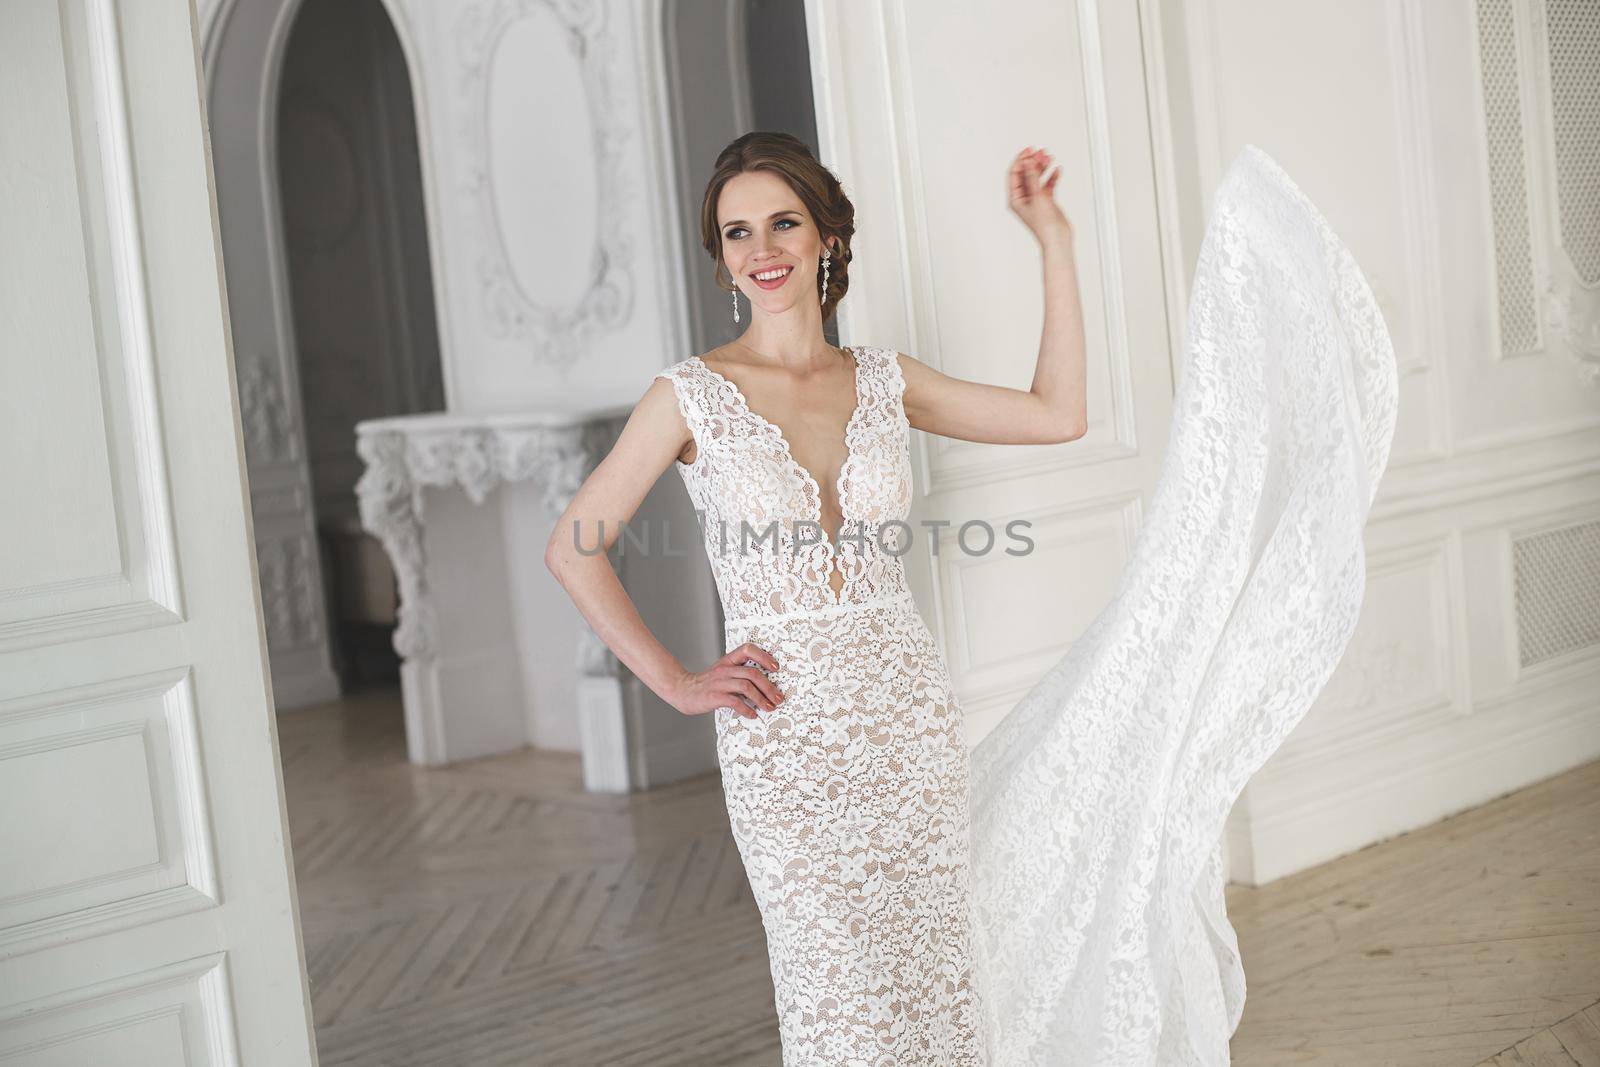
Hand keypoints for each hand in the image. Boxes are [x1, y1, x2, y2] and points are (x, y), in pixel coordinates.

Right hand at [669, 642, 785, 718]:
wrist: (682, 691)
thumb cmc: (708, 684)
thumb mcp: (723, 673)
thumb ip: (740, 674)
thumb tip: (765, 684)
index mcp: (728, 661)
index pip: (747, 649)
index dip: (764, 656)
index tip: (776, 668)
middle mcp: (724, 669)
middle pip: (753, 673)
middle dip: (769, 687)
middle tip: (778, 698)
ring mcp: (719, 682)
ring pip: (746, 687)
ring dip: (761, 699)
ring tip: (769, 708)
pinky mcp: (714, 696)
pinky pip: (735, 702)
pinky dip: (747, 709)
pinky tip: (753, 715)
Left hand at [1007, 145, 1070, 245]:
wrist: (1058, 239)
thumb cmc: (1044, 225)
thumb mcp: (1037, 197)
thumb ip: (1032, 178)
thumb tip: (1027, 162)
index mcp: (1015, 199)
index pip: (1014, 174)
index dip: (1021, 160)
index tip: (1029, 150)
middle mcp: (1024, 198)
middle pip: (1026, 174)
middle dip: (1033, 162)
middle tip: (1041, 152)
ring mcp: (1035, 199)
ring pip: (1037, 178)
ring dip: (1043, 167)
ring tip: (1049, 157)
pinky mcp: (1046, 201)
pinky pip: (1047, 185)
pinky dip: (1052, 177)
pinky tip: (1057, 171)